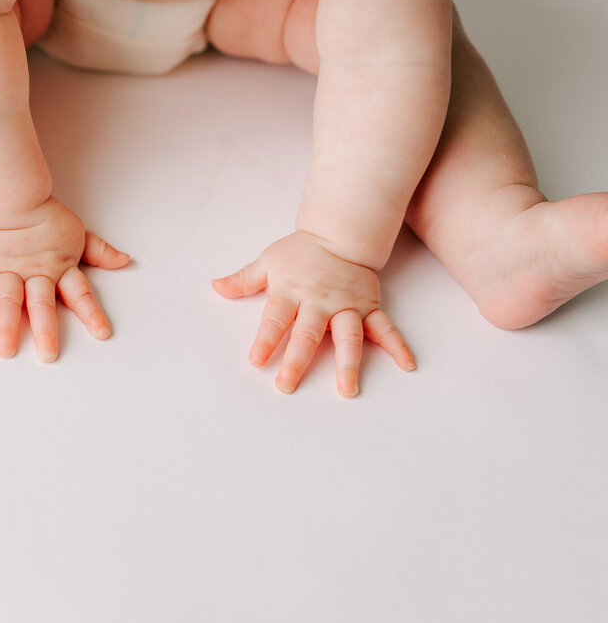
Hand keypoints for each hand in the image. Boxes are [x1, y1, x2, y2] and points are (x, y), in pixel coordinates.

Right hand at [0, 197, 129, 360]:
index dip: (91, 312)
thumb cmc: (46, 216)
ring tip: (4, 350)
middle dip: (46, 329)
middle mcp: (34, 274)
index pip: (79, 293)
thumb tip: (124, 261)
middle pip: (42, 304)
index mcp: (59, 268)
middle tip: (47, 355)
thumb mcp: (78, 234)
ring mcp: (7, 271)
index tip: (102, 333)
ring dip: (7, 325)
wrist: (12, 194)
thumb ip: (98, 251)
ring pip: (8, 301)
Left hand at [212, 231, 414, 396]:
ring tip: (347, 390)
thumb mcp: (268, 261)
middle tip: (287, 385)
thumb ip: (243, 279)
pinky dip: (397, 346)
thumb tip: (215, 286)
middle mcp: (320, 302)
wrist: (341, 233)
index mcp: (292, 291)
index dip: (266, 340)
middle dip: (297, 360)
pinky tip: (406, 366)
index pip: (275, 319)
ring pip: (348, 337)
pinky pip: (385, 329)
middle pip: (308, 334)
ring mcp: (347, 306)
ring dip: (348, 363)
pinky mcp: (369, 307)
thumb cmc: (301, 252)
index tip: (256, 361)